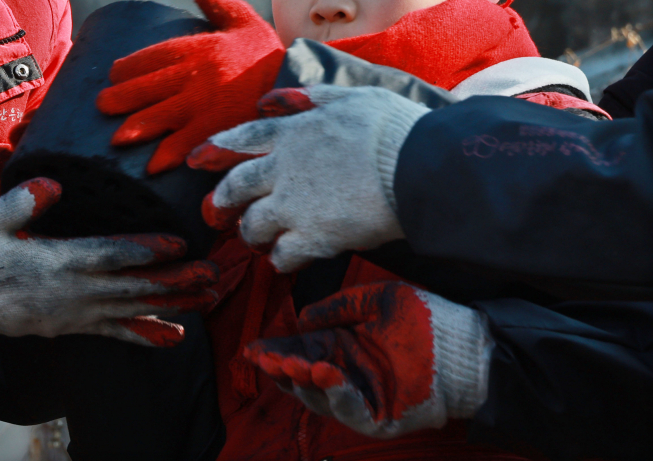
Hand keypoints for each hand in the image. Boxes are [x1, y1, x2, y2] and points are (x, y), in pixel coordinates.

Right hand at [0, 178, 218, 346]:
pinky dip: (145, 334)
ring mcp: (71, 313)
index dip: (145, 250)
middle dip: (174, 281)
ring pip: (130, 310)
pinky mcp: (67, 325)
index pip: (108, 255)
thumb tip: (49, 185)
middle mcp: (69, 293)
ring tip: (206, 297)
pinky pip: (112, 332)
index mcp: (53, 263)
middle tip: (212, 273)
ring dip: (170, 304)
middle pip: (131, 287)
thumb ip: (21, 203)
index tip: (179, 244)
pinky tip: (174, 335)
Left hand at [96, 0, 283, 174]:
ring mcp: (204, 105)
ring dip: (135, 127)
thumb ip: (219, 4)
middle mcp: (195, 76)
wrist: (304, 83)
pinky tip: (152, 167)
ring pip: (159, 116)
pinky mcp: (218, 130)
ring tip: (117, 138)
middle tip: (102, 106)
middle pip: (147, 87)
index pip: (153, 55)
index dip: (130, 66)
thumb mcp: (246, 21)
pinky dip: (168, 155)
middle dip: (121, 97)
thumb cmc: (271, 55)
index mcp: (199, 48)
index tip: (114, 74)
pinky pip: (186, 144)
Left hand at [187, 85, 426, 270]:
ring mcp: (294, 204)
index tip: (196, 158)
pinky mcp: (313, 237)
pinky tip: (283, 262)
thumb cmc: (395, 129)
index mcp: (293, 132)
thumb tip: (278, 97)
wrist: (420, 169)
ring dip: (250, 233)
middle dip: (221, 201)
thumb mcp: (353, 97)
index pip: (243, 138)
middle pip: (236, 186)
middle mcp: (283, 168)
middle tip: (213, 213)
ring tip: (255, 241)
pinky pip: (282, 254)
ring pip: (252, 224)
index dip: (217, 148)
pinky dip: (279, 259)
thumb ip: (313, 96)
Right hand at [244, 282, 491, 437]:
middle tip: (264, 358)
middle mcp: (347, 376)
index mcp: (341, 349)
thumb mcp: (374, 301)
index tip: (253, 347)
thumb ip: (338, 307)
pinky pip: (353, 410)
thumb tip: (302, 319)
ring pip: (321, 398)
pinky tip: (327, 373)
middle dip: (281, 369)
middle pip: (303, 378)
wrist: (464, 344)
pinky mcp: (381, 416)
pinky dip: (337, 395)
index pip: (300, 352)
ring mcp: (363, 398)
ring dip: (305, 381)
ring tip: (292, 363)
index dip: (276, 351)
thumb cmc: (424, 319)